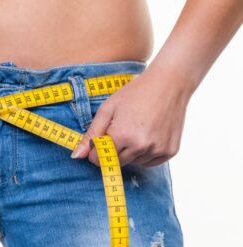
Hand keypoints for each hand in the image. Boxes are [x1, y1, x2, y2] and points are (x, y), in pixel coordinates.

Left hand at [70, 67, 191, 167]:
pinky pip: (149, 162)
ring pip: (133, 163)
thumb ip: (91, 135)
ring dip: (130, 152)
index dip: (96, 151)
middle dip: (114, 150)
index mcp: (122, 136)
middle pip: (116, 163)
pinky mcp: (170, 151)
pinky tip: (148, 134)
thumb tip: (76, 156)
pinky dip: (145, 153)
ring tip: (137, 128)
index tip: (102, 138)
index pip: (99, 160)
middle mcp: (141, 147)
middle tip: (121, 129)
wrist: (170, 83)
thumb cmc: (135, 93)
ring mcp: (157, 150)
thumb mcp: (107, 110)